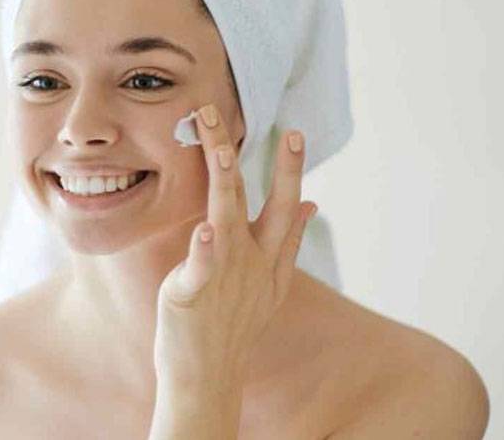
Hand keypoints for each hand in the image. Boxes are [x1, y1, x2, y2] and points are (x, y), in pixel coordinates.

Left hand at [149, 104, 315, 438]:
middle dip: (271, 167)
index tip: (295, 132)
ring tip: (221, 151)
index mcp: (268, 258)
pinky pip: (201, 267)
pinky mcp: (192, 293)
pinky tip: (205, 229)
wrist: (208, 373)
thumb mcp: (269, 282)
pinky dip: (204, 249)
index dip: (290, 170)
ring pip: (227, 219)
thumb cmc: (231, 322)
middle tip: (280, 130)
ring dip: (225, 182)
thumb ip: (287, 242)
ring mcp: (225, 277)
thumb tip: (311, 204)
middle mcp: (252, 263)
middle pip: (264, 205)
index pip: (285, 206)